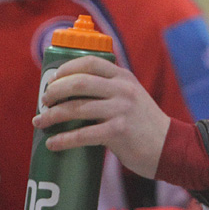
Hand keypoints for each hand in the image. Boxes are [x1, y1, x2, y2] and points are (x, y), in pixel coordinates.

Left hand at [31, 56, 169, 178]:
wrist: (168, 147)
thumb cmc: (143, 124)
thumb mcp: (131, 96)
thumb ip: (109, 90)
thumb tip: (70, 93)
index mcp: (124, 77)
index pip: (90, 62)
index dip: (66, 69)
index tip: (52, 80)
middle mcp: (123, 89)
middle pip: (78, 82)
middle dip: (54, 91)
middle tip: (44, 101)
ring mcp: (121, 110)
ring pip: (76, 108)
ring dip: (52, 116)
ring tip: (40, 123)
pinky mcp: (118, 132)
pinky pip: (82, 135)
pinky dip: (63, 140)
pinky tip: (52, 144)